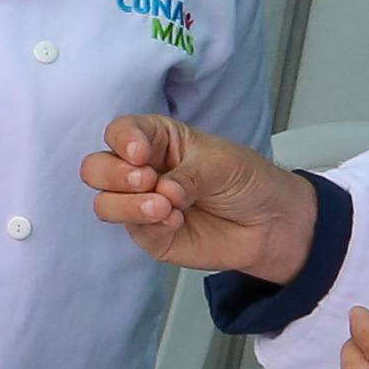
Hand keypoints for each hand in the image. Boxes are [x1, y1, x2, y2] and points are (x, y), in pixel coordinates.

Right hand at [82, 114, 318, 281]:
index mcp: (158, 140)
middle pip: (96, 168)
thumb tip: (160, 192)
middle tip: (145, 179)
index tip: (140, 153)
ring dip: (128, 204)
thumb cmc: (248, 181)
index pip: (122, 133)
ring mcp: (142, 204)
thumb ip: (187, 175)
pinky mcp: (151, 235)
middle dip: (112, 174)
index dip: (123, 140)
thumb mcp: (222, 164)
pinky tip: (176, 220)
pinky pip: (134, 231)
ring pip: (105, 203)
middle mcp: (143, 170)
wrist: (271, 223)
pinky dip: (152, 225)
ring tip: (163, 206)